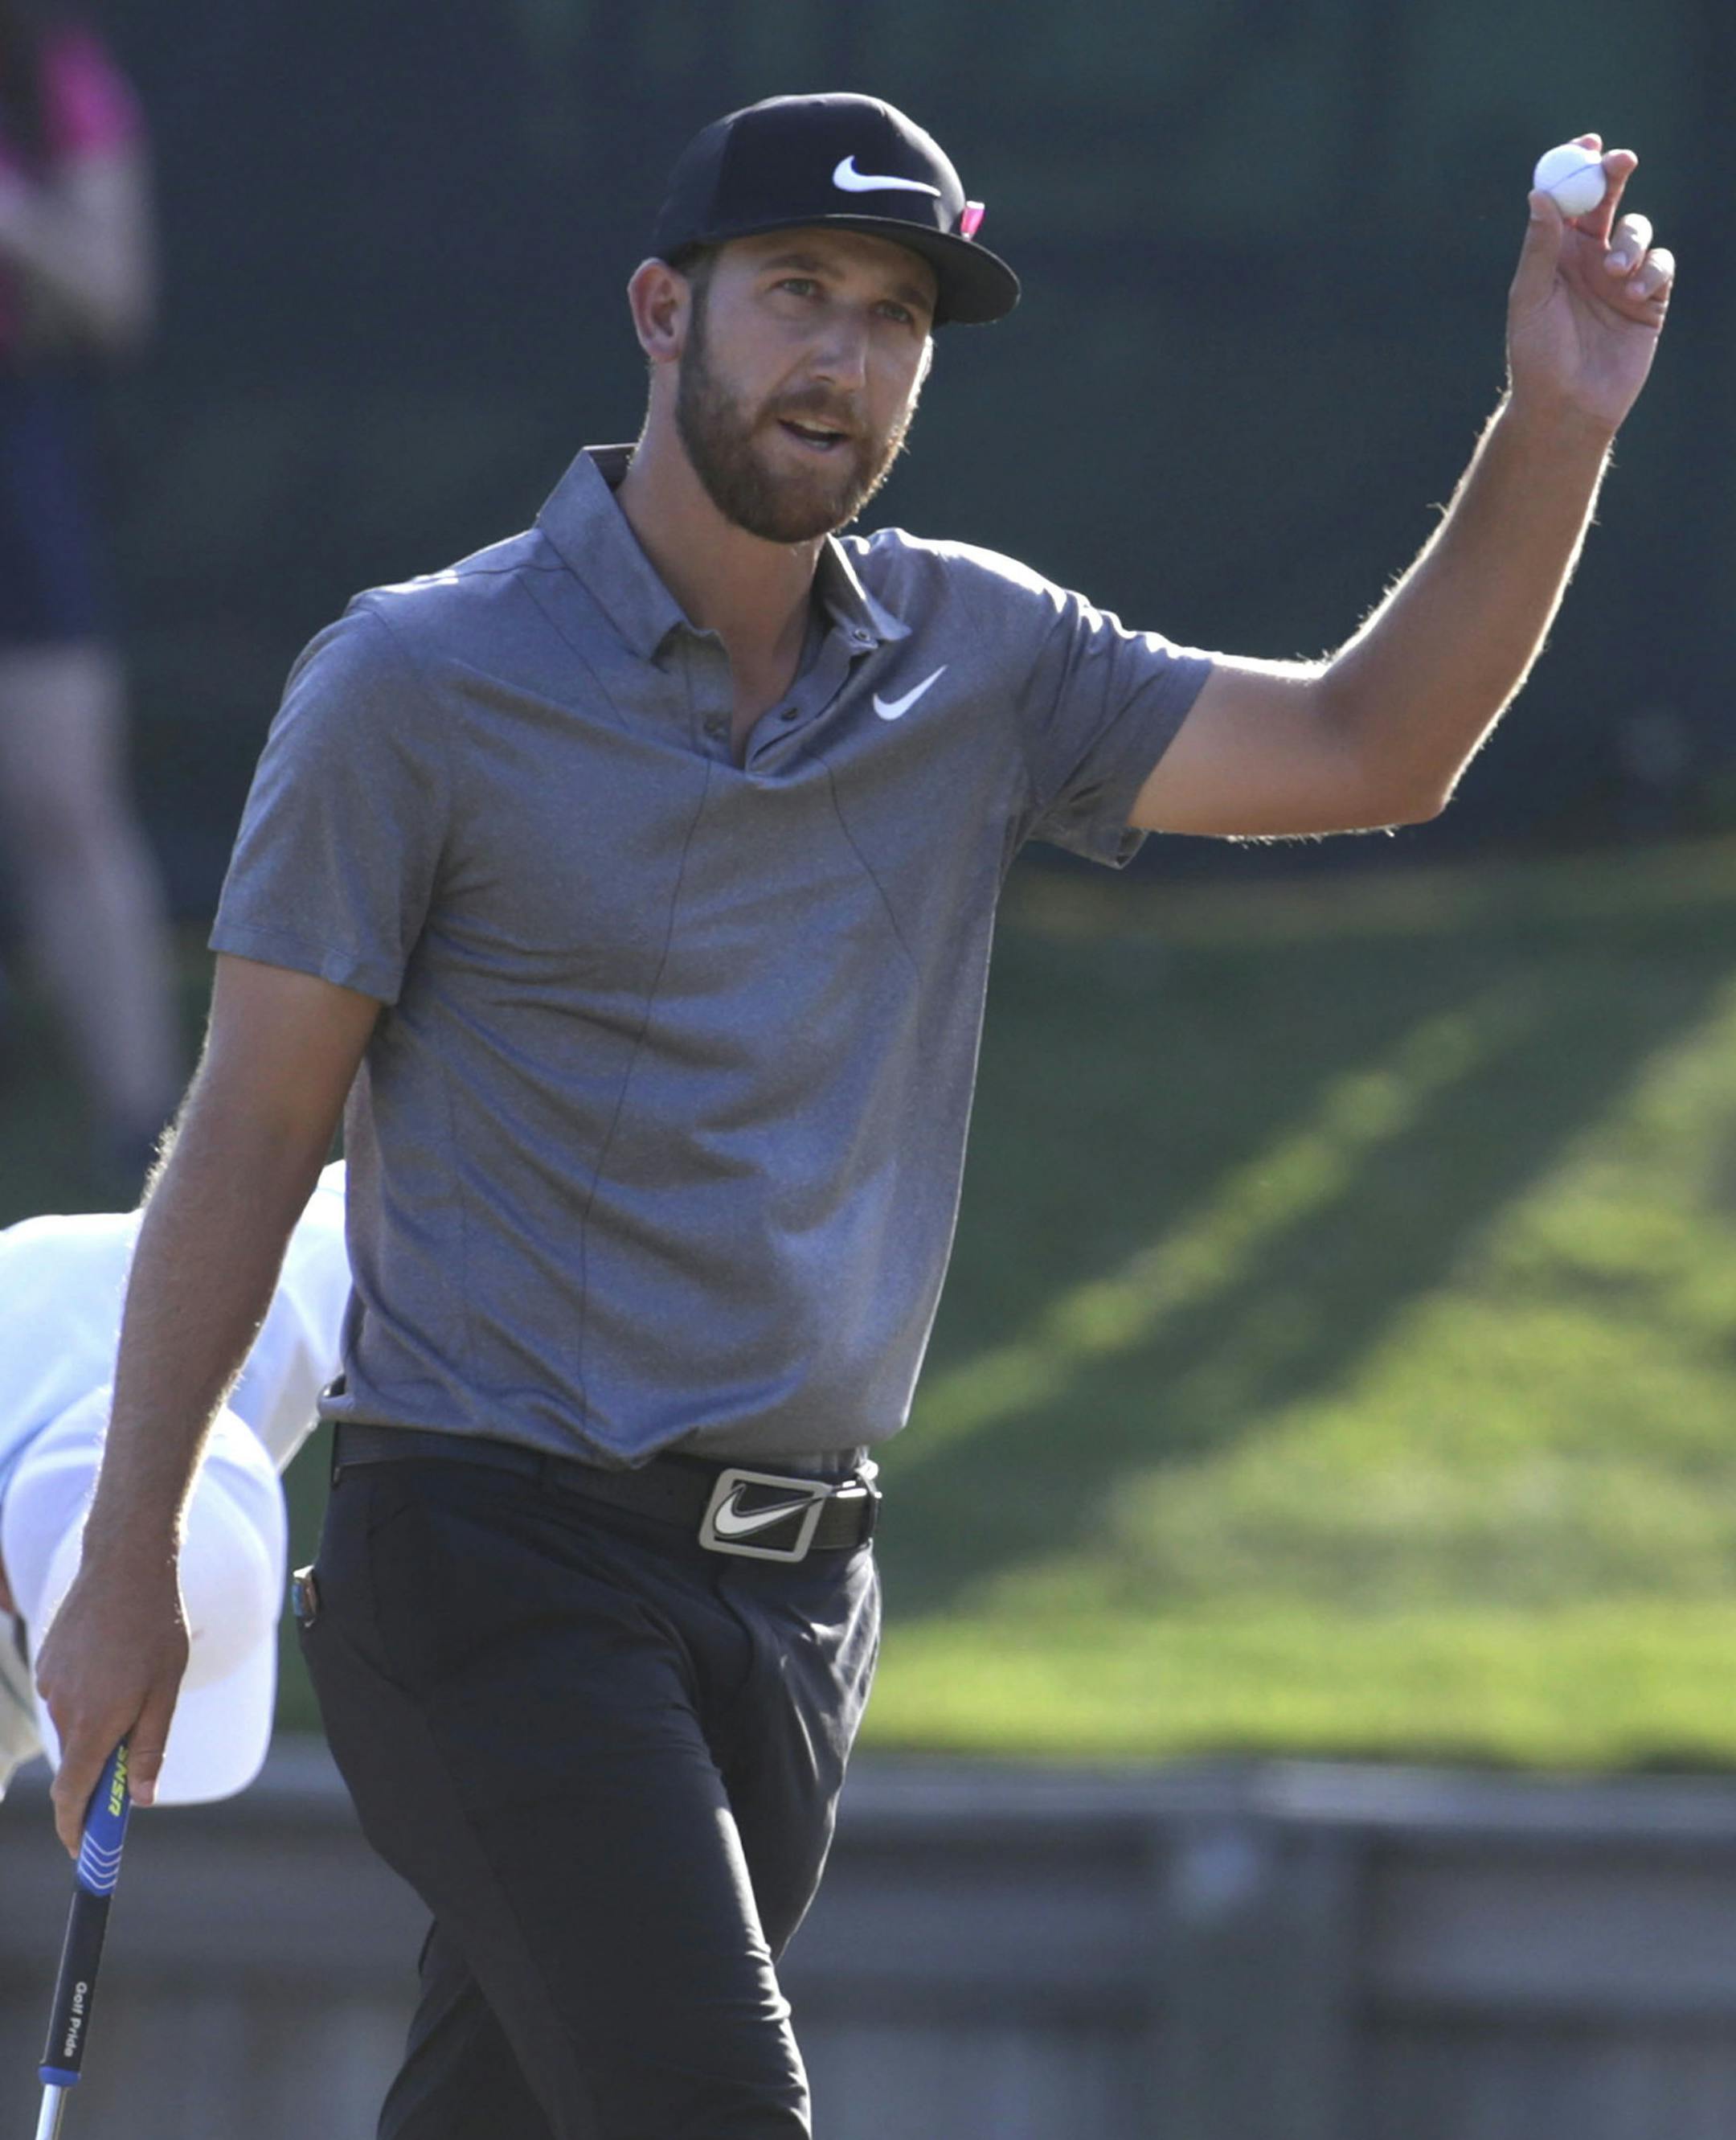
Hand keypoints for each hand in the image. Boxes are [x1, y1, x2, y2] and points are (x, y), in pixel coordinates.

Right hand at [34, 1549, 187, 1853]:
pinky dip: (89, 1696)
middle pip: (77, 1762)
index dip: (74, 1829)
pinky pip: (67, 1696)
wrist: (125, 1566)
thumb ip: (151, 1745)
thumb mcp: (167, 1690)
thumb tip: (142, 1799)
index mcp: (96, 1722)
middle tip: (132, 1764)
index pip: (72, 1795)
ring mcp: (51, 1684)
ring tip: (133, 1684)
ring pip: (75, 1726)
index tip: (81, 1851)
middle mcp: (64, 1708)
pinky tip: (113, 1663)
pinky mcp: (46, 1662)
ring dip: (98, 1725)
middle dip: (99, 1772)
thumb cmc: (156, 1628)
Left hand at [1507, 136, 1673, 435]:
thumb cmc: (1537, 357)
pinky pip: (1661, 265)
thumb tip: (1540, 193)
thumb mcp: (1530, 298)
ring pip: (1639, 230)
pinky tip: (1634, 293)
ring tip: (1615, 272)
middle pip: (1609, 200)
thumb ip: (1539, 247)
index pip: (1569, 200)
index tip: (1587, 144)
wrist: (1566, 406)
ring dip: (1632, 241)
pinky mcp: (1650, 299)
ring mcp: (1621, 276)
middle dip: (1616, 175)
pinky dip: (1651, 271)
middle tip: (1621, 161)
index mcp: (1556, 255)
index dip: (1579, 168)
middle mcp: (1590, 259)